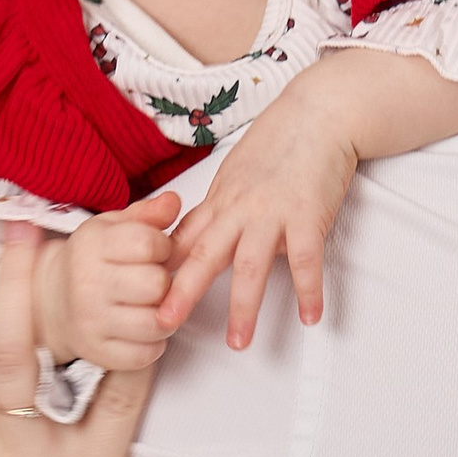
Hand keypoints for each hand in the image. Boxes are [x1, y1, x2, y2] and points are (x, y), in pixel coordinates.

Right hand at [37, 194, 182, 372]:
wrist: (53, 302)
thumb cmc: (92, 262)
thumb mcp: (112, 228)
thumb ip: (146, 214)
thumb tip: (173, 202)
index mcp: (91, 245)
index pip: (149, 243)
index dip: (164, 247)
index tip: (155, 252)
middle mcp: (86, 284)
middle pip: (156, 285)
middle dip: (163, 282)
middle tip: (152, 281)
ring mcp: (91, 322)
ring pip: (157, 323)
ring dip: (163, 315)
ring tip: (151, 305)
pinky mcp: (98, 353)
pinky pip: (147, 354)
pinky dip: (154, 344)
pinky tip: (142, 329)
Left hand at [159, 50, 457, 348]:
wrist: (318, 113)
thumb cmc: (278, 144)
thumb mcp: (235, 176)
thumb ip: (217, 212)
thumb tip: (194, 243)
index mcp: (220, 202)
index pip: (182, 243)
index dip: (160, 273)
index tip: (139, 300)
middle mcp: (239, 210)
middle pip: (203, 257)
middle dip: (181, 294)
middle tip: (162, 325)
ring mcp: (273, 213)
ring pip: (250, 266)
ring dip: (244, 307)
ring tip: (239, 343)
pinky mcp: (309, 215)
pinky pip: (307, 260)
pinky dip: (309, 291)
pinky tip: (312, 317)